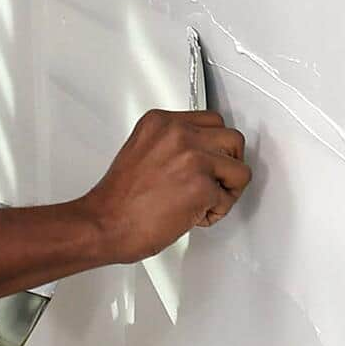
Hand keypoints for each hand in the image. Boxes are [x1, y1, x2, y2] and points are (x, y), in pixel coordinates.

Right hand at [81, 109, 251, 263]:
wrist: (105, 224)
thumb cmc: (119, 199)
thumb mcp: (142, 150)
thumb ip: (170, 143)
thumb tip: (198, 150)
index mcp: (161, 122)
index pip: (211, 120)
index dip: (214, 146)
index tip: (210, 159)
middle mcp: (178, 134)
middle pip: (232, 140)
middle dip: (228, 164)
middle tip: (214, 181)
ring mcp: (192, 158)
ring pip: (239, 169)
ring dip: (228, 188)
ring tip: (206, 200)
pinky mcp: (202, 187)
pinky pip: (228, 199)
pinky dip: (216, 213)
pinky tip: (195, 216)